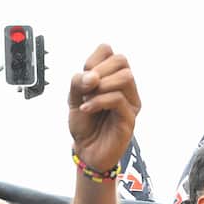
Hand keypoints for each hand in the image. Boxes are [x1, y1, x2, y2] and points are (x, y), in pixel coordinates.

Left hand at [68, 45, 139, 175]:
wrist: (86, 151)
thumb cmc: (84, 124)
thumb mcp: (73, 98)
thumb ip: (79, 82)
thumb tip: (93, 77)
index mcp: (112, 78)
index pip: (109, 51)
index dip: (93, 60)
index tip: (84, 79)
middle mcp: (125, 88)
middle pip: (121, 60)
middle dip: (99, 71)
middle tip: (85, 89)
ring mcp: (130, 102)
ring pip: (125, 77)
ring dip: (101, 86)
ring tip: (87, 100)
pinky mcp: (129, 118)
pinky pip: (118, 99)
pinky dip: (98, 101)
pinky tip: (86, 109)